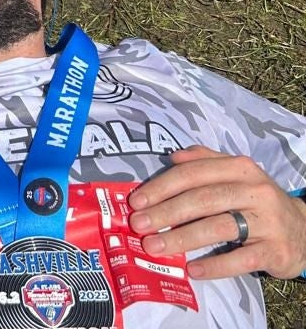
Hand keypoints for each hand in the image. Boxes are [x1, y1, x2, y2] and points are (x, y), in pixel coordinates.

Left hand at [128, 145, 305, 279]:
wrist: (302, 229)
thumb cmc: (255, 199)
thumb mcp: (234, 173)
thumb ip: (203, 160)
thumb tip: (171, 156)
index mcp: (238, 167)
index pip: (192, 174)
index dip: (161, 187)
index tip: (136, 201)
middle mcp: (254, 190)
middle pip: (202, 199)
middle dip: (165, 212)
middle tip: (139, 225)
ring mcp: (267, 221)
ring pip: (218, 227)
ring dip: (182, 238)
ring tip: (155, 247)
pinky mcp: (276, 250)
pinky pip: (241, 259)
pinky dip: (215, 265)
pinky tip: (193, 270)